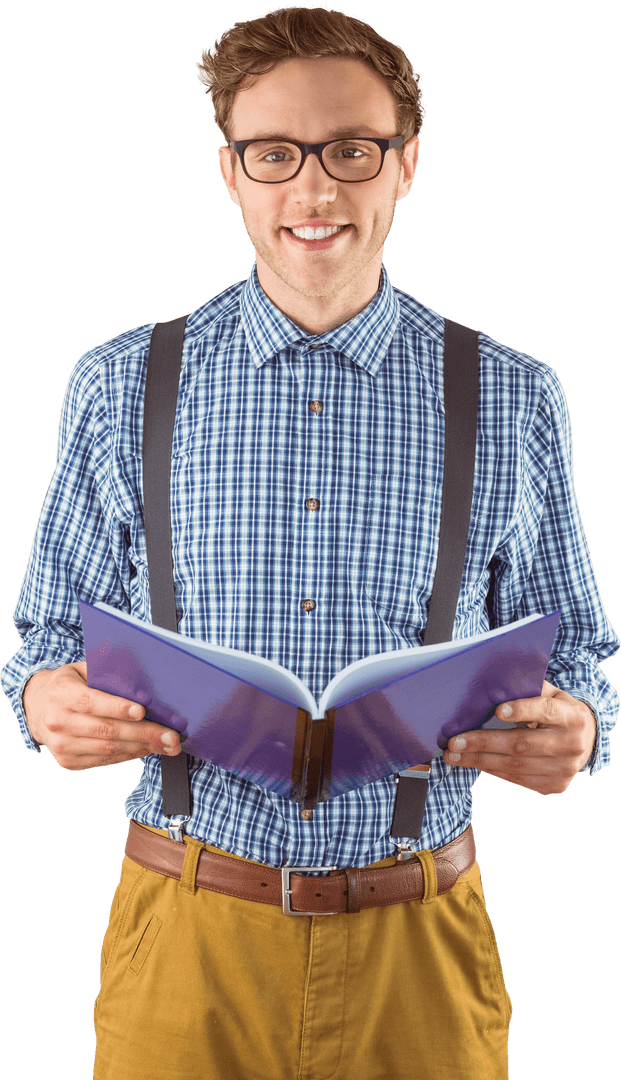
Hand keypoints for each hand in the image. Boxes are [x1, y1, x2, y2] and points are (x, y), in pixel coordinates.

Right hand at [23, 662, 182, 770]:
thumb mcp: (82, 669)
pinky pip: (105, 760)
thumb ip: (106, 671)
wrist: (38, 708)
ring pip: (108, 748)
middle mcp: (58, 721)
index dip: (117, 708)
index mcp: (61, 693)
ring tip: (167, 744)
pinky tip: (147, 748)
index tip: (142, 711)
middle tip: (171, 735)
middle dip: (143, 733)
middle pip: (106, 730)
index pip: (91, 702)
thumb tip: (140, 676)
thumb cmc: (69, 685)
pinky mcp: (68, 761)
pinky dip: (129, 755)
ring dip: (142, 747)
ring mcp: (62, 745)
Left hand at [442, 680, 596, 793]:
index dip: (522, 710)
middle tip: (455, 741)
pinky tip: (473, 762)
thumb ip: (529, 688)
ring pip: (515, 766)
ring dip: (479, 761)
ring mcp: (564, 769)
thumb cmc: (559, 712)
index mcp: (572, 716)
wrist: (586, 741)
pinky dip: (492, 770)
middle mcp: (571, 745)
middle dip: (484, 743)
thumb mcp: (552, 694)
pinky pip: (517, 779)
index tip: (497, 710)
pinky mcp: (554, 785)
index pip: (546, 711)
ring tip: (454, 755)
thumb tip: (494, 682)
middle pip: (522, 744)